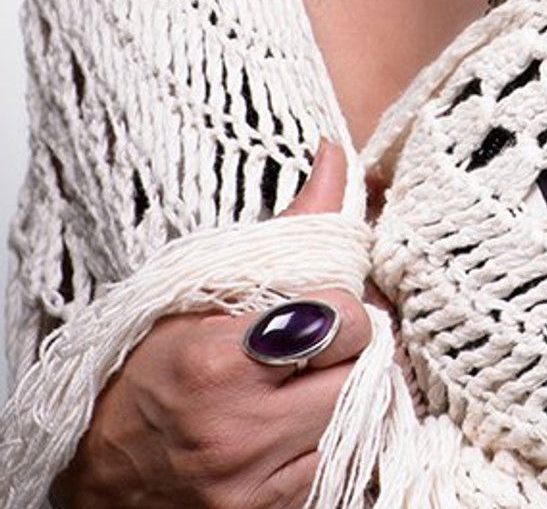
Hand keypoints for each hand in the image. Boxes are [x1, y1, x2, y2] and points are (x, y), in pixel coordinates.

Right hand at [52, 141, 371, 508]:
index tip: (318, 300)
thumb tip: (337, 158)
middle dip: (347, 347)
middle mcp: (240, 430)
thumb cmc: (147, 371)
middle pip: (358, 368)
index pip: (337, 318)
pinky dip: (329, 439)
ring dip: (342, 392)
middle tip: (318, 340)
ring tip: (305, 381)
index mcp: (218, 362)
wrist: (100, 475)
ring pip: (356, 417)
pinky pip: (339, 464)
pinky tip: (297, 423)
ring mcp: (255, 483)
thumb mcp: (201, 291)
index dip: (339, 302)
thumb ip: (286, 232)